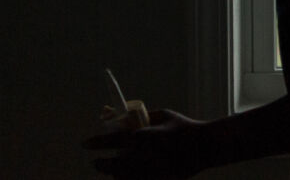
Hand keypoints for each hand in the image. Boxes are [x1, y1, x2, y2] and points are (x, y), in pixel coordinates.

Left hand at [84, 108, 203, 178]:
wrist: (204, 147)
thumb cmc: (184, 127)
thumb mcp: (164, 115)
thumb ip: (144, 117)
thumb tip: (127, 117)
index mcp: (144, 136)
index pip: (113, 141)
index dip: (96, 143)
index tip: (85, 144)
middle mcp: (144, 155)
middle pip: (114, 165)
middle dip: (102, 165)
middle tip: (96, 163)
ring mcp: (150, 171)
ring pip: (122, 177)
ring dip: (114, 174)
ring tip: (111, 171)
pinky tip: (124, 178)